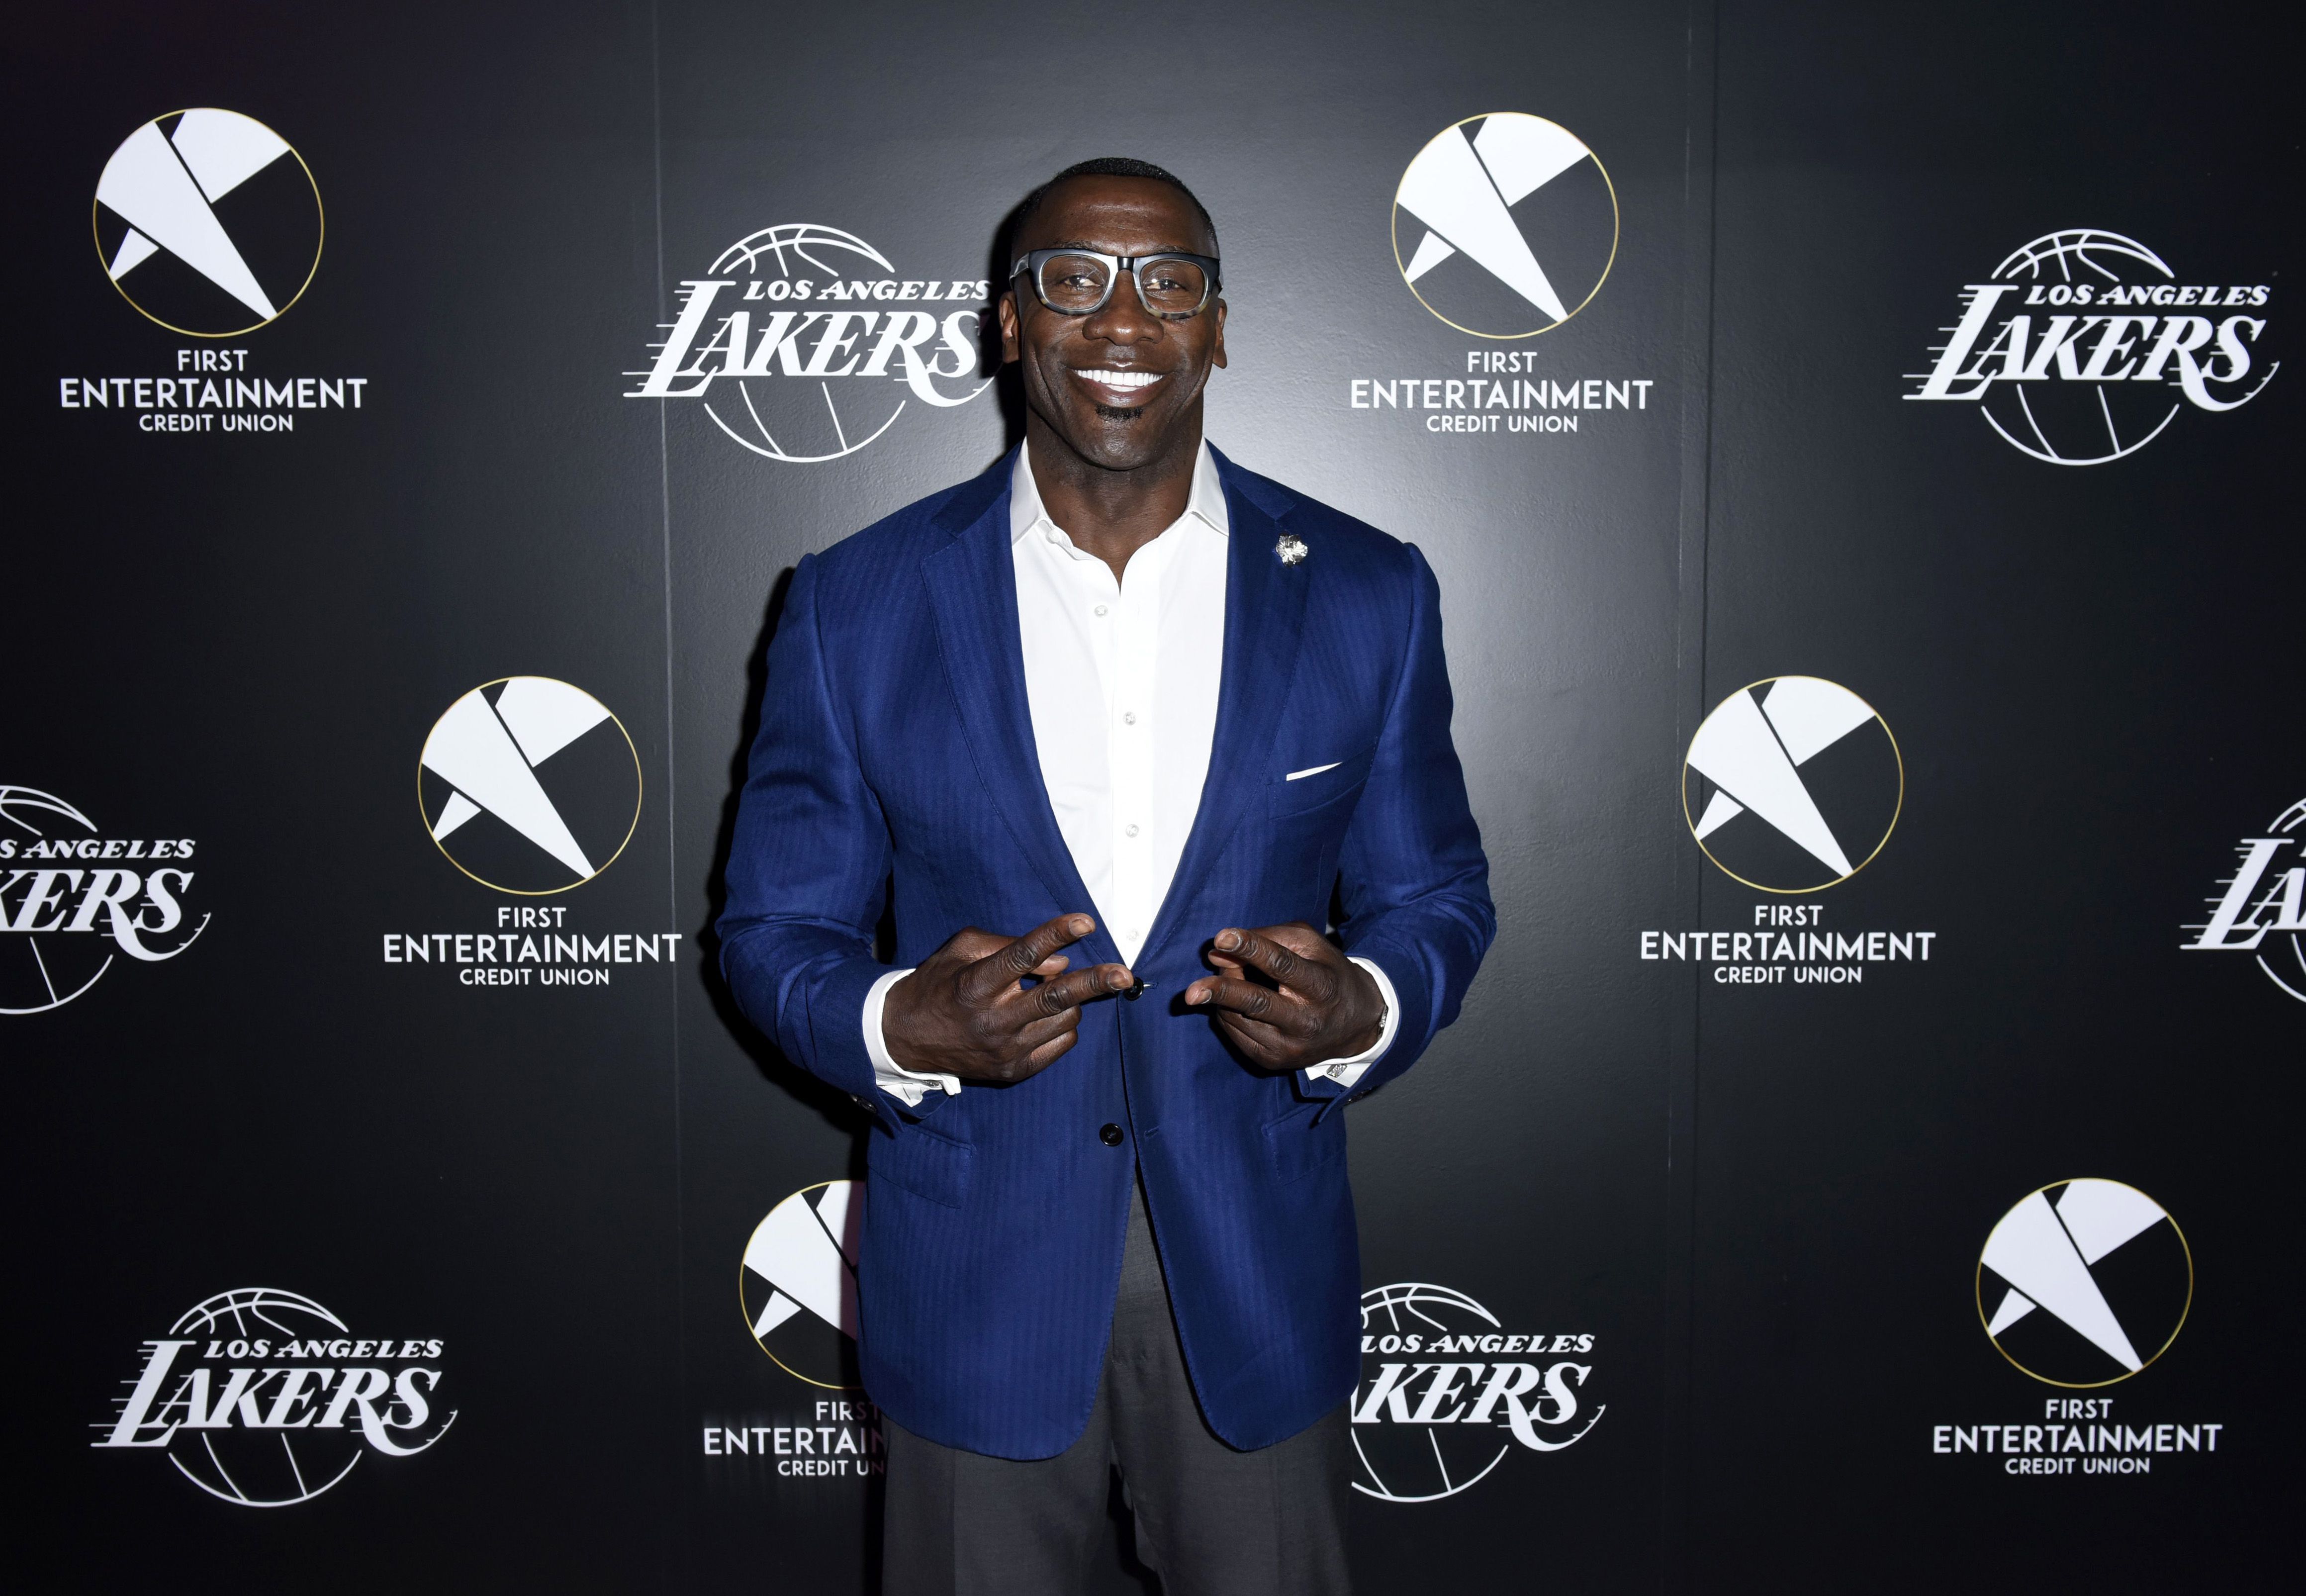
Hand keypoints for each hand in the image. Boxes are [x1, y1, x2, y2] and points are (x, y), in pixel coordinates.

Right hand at [882, 914, 1132, 1083]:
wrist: (906, 1039)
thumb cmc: (938, 985)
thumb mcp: (960, 950)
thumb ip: (1007, 946)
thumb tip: (1059, 961)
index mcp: (976, 985)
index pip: (1022, 955)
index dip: (1056, 935)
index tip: (1085, 921)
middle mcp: (992, 1020)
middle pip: (1055, 997)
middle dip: (1095, 982)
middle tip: (1123, 973)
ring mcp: (1005, 1050)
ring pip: (1064, 1020)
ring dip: (1069, 1001)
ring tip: (1048, 992)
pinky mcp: (1014, 1070)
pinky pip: (1061, 1044)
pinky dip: (1062, 1026)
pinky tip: (1043, 1017)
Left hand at [1183, 923, 1384, 1073]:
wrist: (1355, 1026)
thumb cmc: (1327, 974)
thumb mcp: (1311, 945)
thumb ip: (1269, 937)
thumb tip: (1218, 949)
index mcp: (1320, 986)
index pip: (1282, 964)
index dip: (1250, 948)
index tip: (1222, 937)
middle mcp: (1306, 1020)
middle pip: (1256, 1003)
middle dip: (1221, 992)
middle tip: (1190, 991)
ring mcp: (1289, 1046)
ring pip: (1238, 1017)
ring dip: (1222, 994)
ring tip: (1230, 976)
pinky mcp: (1273, 1061)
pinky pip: (1235, 1033)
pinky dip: (1227, 1013)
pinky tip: (1236, 1002)